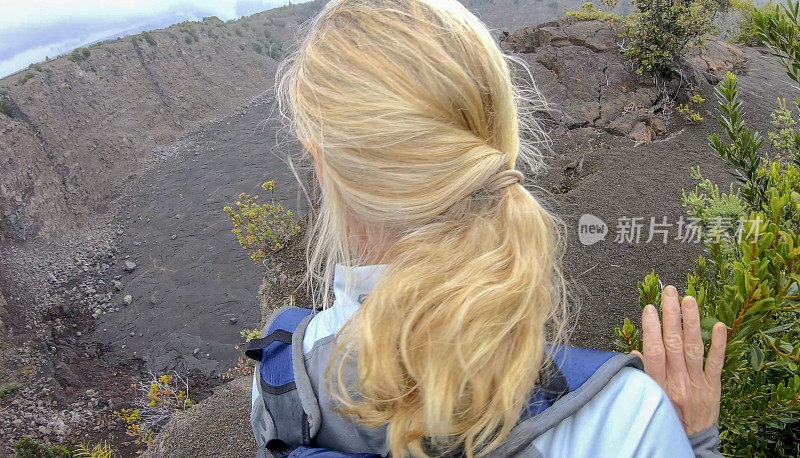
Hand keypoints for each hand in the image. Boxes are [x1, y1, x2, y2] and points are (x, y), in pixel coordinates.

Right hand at [632, 285, 727, 435]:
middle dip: (671, 315)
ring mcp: (698, 383)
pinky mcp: (714, 387)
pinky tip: (719, 325)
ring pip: (694, 348)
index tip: (649, 308)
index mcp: (658, 384)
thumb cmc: (665, 417)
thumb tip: (636, 352)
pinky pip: (716, 363)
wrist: (690, 442)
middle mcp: (678, 382)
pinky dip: (718, 344)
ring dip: (691, 322)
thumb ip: (642, 375)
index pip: (654, 351)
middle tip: (669, 292)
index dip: (651, 328)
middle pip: (673, 343)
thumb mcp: (647, 399)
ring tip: (689, 299)